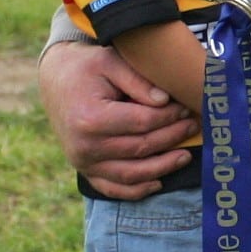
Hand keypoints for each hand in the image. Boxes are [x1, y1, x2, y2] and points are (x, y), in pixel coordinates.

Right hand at [38, 41, 198, 198]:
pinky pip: (113, 188)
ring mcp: (83, 162)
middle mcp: (85, 146)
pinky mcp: (85, 170)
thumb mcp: (111, 62)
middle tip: (193, 125)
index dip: (169, 117)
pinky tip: (159, 181)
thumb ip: (138, 81)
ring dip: (163, 167)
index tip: (186, 107)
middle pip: (141, 148)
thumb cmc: (87, 68)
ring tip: (186, 156)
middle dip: (172, 137)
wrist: (57, 81)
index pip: (142, 122)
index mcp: (90, 118)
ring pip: (132, 174)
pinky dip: (137, 190)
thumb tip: (165, 101)